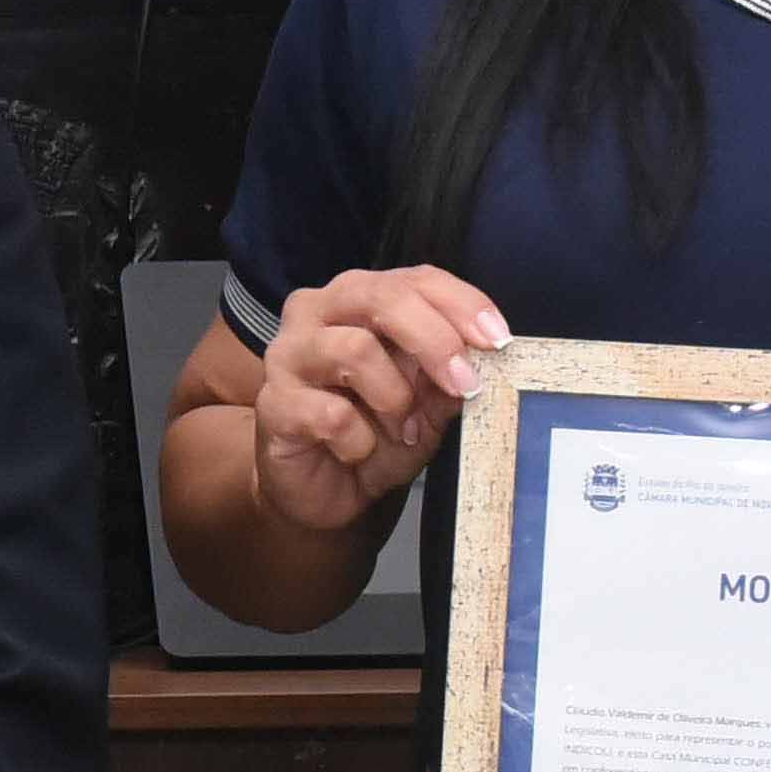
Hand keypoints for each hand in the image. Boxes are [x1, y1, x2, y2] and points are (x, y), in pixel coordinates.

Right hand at [245, 265, 511, 533]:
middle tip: (466, 384)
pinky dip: (360, 441)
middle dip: (434, 340)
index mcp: (360, 299)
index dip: (462, 304)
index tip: (498, 341)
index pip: (415, 279)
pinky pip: (331, 414)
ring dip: (395, 398)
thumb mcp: (429, 405)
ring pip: (354, 350)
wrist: (326, 491)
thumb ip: (452, 376)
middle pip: (380, 298)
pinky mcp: (272, 403)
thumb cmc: (377, 434)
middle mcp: (317, 313)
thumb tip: (487, 359)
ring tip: (402, 430)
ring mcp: (288, 355)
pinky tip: (358, 452)